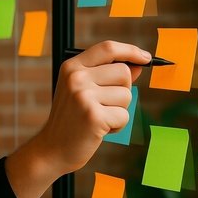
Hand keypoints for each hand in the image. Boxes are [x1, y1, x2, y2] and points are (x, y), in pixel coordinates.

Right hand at [6, 41, 149, 197]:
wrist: (52, 149)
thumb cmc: (71, 120)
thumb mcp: (83, 91)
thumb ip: (108, 76)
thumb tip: (138, 66)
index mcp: (71, 67)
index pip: (108, 48)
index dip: (130, 50)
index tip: (145, 58)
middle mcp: (76, 78)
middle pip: (124, 73)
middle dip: (123, 90)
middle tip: (104, 105)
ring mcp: (84, 96)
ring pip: (127, 95)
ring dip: (119, 110)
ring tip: (99, 118)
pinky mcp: (93, 116)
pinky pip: (124, 115)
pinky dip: (117, 126)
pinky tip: (100, 130)